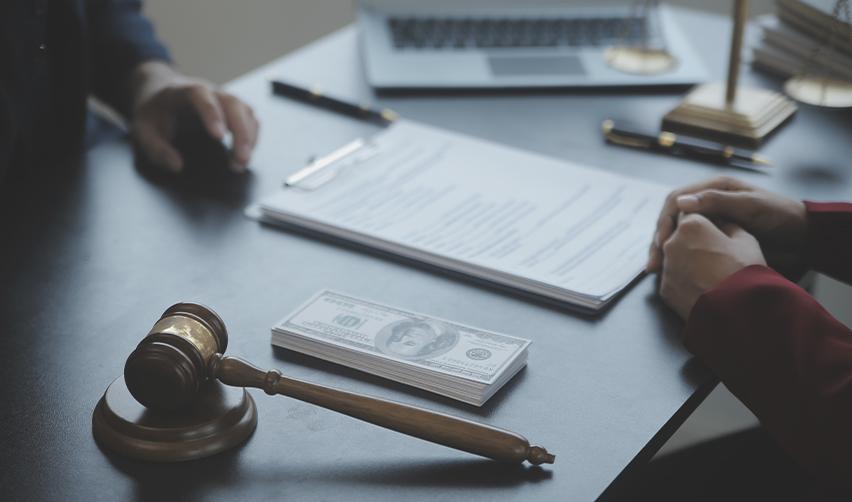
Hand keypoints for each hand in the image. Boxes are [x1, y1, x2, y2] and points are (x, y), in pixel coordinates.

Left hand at [128, 62, 258, 173]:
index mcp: (185, 90)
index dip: (212, 115)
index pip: (202, 96)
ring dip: (249, 138)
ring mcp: (225, 98)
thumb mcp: (144, 130)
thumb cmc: (155, 110)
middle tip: (240, 160)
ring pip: (246, 111)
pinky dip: (252, 137)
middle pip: (233, 104)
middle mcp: (210, 90)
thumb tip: (177, 166)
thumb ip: (157, 149)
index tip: (218, 137)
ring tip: (240, 163)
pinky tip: (244, 153)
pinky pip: (250, 119)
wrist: (161, 91)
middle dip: (241, 133)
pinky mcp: (234, 108)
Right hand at [647, 176, 807, 272]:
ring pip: (675, 235)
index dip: (664, 221)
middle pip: (670, 219)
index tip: (661, 242)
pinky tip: (669, 272)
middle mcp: (704, 203)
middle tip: (653, 263)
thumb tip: (681, 202)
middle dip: (658, 240)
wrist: (801, 237)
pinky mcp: (711, 239)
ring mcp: (707, 222)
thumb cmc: (779, 216)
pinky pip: (686, 246)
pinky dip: (676, 258)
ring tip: (656, 270)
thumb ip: (718, 202)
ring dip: (663, 252)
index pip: (675, 201)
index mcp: (712, 189)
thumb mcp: (751, 206)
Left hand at [659, 213, 765, 318]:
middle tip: (713, 253)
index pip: (691, 213)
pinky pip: (673, 278)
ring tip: (709, 272)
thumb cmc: (745, 272)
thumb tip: (721, 225)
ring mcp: (665, 268)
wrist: (737, 313)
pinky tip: (701, 286)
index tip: (715, 230)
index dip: (704, 222)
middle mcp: (670, 243)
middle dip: (693, 241)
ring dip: (686, 260)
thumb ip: (729, 226)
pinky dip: (684, 280)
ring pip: (674, 258)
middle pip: (679, 235)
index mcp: (690, 225)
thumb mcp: (746, 240)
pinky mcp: (664, 289)